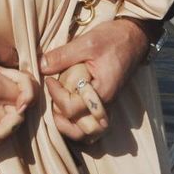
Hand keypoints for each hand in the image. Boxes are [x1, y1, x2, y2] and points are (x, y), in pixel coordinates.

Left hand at [39, 18, 149, 139]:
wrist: (133, 38)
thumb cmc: (112, 39)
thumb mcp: (86, 43)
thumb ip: (63, 56)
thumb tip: (41, 66)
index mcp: (102, 92)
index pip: (72, 108)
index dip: (55, 94)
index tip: (49, 79)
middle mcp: (106, 105)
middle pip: (80, 131)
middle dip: (60, 116)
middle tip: (54, 95)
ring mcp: (106, 107)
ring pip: (88, 135)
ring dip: (70, 127)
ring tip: (58, 106)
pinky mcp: (105, 104)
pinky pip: (92, 126)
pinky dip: (79, 125)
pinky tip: (68, 110)